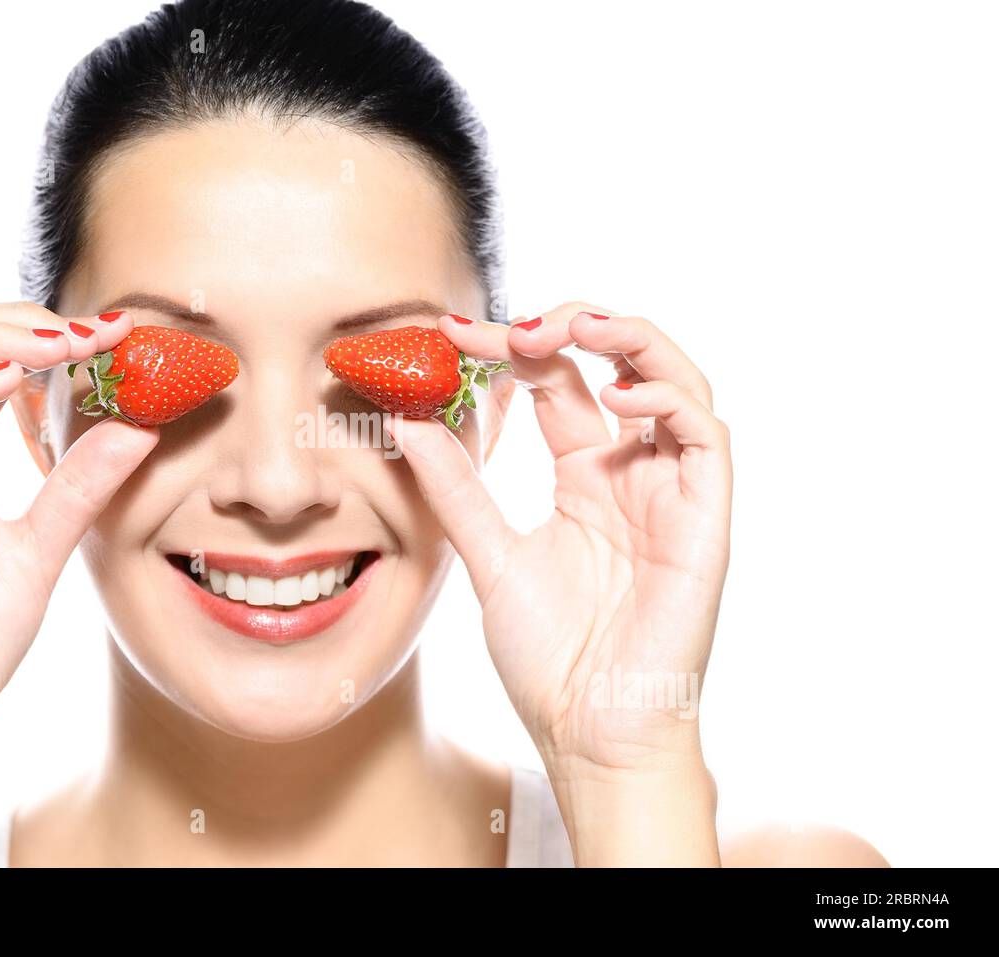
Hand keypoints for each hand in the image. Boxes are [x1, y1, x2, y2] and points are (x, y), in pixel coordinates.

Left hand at [386, 304, 730, 774]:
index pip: (556, 384)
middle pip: (618, 365)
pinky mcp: (707, 519)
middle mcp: (633, 473)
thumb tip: (405, 421)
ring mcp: (674, 492)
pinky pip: (705, 437)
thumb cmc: (551, 659)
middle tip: (511, 324)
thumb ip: (456, 489)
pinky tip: (617, 394)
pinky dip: (669, 401)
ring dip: (630, 340)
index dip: (512, 351)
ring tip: (569, 325)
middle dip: (570, 327)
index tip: (452, 334)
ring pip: (675, 382)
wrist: (591, 734)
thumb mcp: (490, 557)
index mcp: (585, 477)